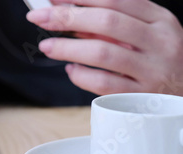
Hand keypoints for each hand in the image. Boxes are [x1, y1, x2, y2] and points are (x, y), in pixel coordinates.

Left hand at [26, 0, 182, 95]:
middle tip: (40, 18)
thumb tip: (69, 13)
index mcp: (160, 20)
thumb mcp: (147, 33)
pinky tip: (71, 70)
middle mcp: (159, 42)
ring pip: (102, 54)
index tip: (53, 0)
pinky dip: (81, 76)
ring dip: (68, 48)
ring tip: (48, 46)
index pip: (116, 1)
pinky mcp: (140, 96)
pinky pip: (104, 84)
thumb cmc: (160, 59)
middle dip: (67, 17)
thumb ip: (114, 23)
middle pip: (107, 22)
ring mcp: (151, 70)